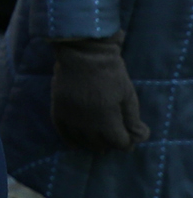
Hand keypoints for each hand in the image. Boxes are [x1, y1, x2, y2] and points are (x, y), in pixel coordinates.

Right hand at [51, 38, 149, 152]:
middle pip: (100, 144)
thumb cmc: (111, 72)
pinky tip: (76, 144)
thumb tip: (139, 137)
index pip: (119, 142)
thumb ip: (133, 119)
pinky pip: (62, 131)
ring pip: (81, 141)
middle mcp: (86, 121)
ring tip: (99, 142)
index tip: (131, 137)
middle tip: (115, 138)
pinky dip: (69, 140)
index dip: (127, 142)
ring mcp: (69, 115)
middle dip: (110, 143)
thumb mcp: (128, 95)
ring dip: (92, 144)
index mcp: (106, 116)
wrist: (83, 53)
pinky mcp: (58, 109)